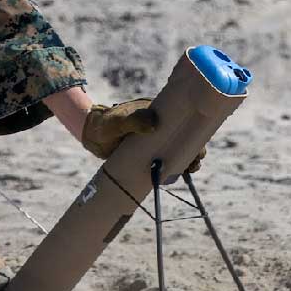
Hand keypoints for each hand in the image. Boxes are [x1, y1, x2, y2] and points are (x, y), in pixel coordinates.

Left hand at [83, 98, 206, 172]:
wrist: (92, 135)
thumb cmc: (105, 124)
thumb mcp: (117, 121)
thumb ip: (132, 121)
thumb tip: (154, 124)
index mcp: (159, 113)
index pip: (183, 122)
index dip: (195, 133)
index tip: (198, 146)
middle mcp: (161, 127)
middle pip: (185, 138)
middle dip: (194, 150)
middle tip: (194, 162)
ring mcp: (157, 141)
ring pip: (178, 151)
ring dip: (186, 161)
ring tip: (188, 170)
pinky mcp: (151, 154)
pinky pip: (166, 161)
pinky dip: (174, 169)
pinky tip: (175, 176)